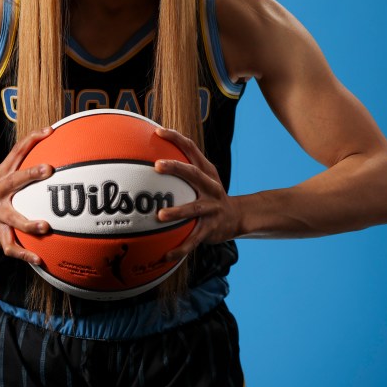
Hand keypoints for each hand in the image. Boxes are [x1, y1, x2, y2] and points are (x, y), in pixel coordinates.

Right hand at [0, 127, 53, 262]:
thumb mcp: (9, 178)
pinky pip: (12, 247)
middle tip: (48, 169)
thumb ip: (30, 166)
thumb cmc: (3, 196)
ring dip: (28, 223)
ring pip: (13, 219)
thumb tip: (64, 149)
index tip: (50, 131)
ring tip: (45, 226)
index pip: (16, 152)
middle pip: (13, 181)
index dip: (31, 139)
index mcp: (2, 175)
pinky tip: (39, 259)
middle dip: (30, 175)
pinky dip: (25, 254)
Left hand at [154, 127, 239, 259]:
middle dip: (176, 168)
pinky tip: (166, 255)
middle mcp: (211, 186)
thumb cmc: (210, 195)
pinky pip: (194, 239)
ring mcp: (212, 207)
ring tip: (159, 216)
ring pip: (194, 209)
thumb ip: (181, 169)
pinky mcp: (211, 228)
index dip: (176, 138)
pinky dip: (180, 248)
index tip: (158, 131)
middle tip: (157, 166)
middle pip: (193, 173)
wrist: (238, 217)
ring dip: (177, 212)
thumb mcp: (202, 179)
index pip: (191, 149)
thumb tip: (149, 157)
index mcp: (206, 171)